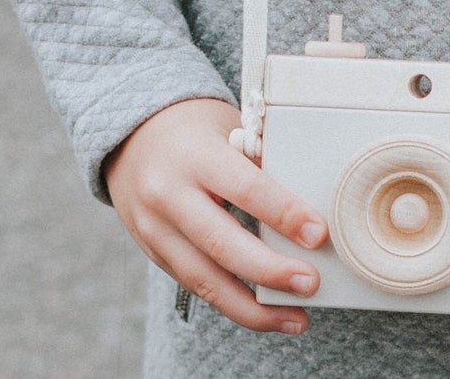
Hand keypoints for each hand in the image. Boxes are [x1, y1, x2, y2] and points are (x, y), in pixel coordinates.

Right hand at [103, 99, 328, 334]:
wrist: (130, 136)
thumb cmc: (195, 130)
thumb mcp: (228, 129)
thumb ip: (261, 166)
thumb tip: (310, 211)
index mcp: (195, 156)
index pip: (245, 189)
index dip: (284, 214)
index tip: (319, 234)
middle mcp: (168, 195)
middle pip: (222, 244)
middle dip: (270, 271)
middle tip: (310, 283)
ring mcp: (155, 230)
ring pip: (205, 280)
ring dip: (254, 308)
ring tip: (297, 319)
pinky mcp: (155, 254)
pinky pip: (197, 285)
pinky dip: (233, 304)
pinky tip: (266, 314)